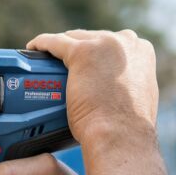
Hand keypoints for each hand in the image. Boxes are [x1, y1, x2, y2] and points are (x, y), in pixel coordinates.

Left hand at [25, 28, 158, 152]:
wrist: (120, 136)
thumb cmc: (127, 128)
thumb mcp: (139, 97)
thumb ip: (130, 83)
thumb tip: (117, 88)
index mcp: (142, 51)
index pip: (113, 44)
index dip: (98, 52)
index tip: (88, 64)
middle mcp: (125, 42)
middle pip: (92, 37)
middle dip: (79, 48)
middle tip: (65, 67)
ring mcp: (103, 44)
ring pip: (73, 38)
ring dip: (60, 47)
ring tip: (47, 60)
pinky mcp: (82, 52)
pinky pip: (54, 42)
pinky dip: (42, 43)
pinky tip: (33, 48)